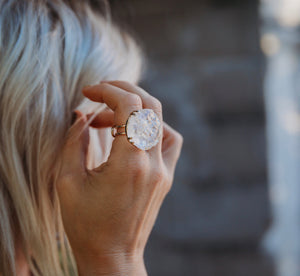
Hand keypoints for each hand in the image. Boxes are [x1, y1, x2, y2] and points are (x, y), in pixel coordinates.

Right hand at [57, 81, 182, 275]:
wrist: (113, 257)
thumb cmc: (87, 226)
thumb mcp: (68, 183)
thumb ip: (74, 142)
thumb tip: (82, 116)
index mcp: (128, 164)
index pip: (129, 107)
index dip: (107, 90)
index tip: (88, 92)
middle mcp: (153, 163)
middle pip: (150, 106)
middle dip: (123, 90)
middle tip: (100, 92)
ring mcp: (164, 171)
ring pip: (161, 120)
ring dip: (136, 109)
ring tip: (110, 119)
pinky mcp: (166, 177)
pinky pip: (169, 140)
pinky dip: (152, 127)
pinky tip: (132, 134)